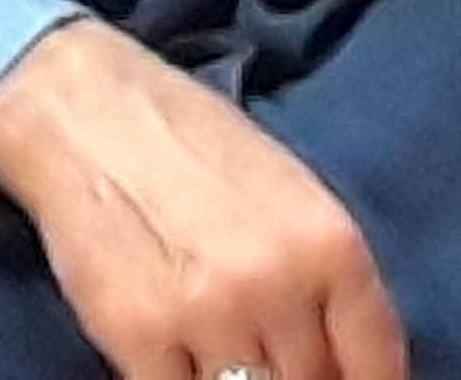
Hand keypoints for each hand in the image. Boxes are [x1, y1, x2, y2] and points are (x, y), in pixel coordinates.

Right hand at [0, 19, 406, 379]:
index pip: (376, 364)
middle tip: (273, 357)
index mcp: (331, 245)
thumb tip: (342, 359)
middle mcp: (278, 285)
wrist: (84, 109)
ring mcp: (208, 315)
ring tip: (228, 355)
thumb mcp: (291, 193)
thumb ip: (325, 278)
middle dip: (298, 377)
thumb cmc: (192, 142)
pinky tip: (183, 362)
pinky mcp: (138, 335)